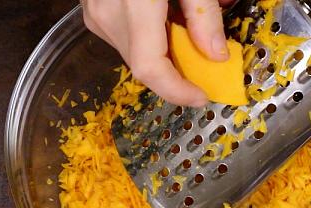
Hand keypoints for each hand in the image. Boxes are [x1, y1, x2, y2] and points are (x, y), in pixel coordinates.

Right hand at [82, 0, 233, 106]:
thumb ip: (204, 14)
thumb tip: (217, 54)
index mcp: (133, 5)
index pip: (151, 68)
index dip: (177, 91)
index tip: (202, 96)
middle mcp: (107, 16)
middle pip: (145, 64)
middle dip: (178, 71)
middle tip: (207, 63)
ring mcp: (95, 14)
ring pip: (136, 53)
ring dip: (166, 52)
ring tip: (188, 31)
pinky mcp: (94, 11)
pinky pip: (127, 37)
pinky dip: (152, 38)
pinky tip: (166, 19)